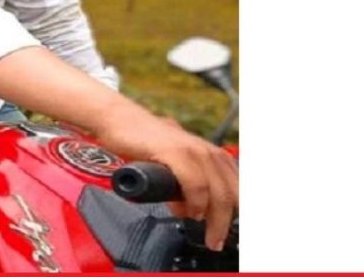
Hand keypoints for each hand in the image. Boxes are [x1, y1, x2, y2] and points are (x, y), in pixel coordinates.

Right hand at [97, 110, 237, 250]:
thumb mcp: (175, 166)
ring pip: (218, 192)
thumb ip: (185, 188)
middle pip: (233, 194)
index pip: (240, 188)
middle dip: (227, 223)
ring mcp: (193, 150)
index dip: (242, 213)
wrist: (121, 121)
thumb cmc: (146, 143)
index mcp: (213, 156)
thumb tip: (189, 212)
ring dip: (216, 220)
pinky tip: (190, 213)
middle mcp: (208, 151)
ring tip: (208, 236)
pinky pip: (195, 184)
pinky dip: (196, 202)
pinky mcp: (175, 151)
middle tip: (216, 242)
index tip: (233, 233)